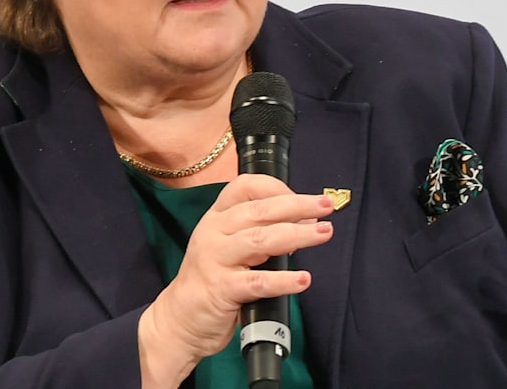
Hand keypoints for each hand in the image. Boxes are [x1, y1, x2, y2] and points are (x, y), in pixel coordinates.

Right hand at [138, 174, 333, 385]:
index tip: (303, 199)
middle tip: (326, 207)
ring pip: (260, 240)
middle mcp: (213, 232)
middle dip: (297, 206)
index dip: (277, 188)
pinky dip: (282, 280)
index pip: (245, 187)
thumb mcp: (227, 246)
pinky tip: (302, 280)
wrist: (179, 319)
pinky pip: (257, 282)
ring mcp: (215, 260)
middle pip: (259, 210)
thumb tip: (303, 222)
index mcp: (216, 217)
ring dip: (297, 234)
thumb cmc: (211, 279)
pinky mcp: (221, 289)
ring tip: (323, 233)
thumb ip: (257, 231)